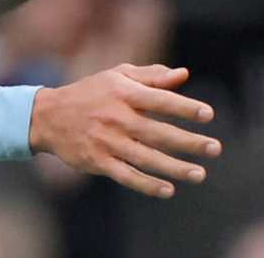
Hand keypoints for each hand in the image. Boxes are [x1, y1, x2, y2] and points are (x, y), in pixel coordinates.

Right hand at [28, 64, 221, 198]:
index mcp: (123, 93)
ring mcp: (106, 141)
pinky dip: (147, 184)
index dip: (184, 107)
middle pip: (158, 132)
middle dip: (189, 142)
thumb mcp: (116, 76)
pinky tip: (168, 190)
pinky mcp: (97, 161)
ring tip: (200, 174)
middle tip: (215, 148)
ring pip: (146, 157)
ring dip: (175, 167)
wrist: (47, 116)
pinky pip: (126, 175)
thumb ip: (150, 77)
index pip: (159, 100)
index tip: (208, 115)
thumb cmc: (89, 93)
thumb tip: (183, 75)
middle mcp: (116, 117)